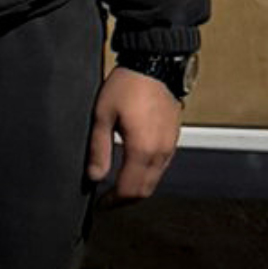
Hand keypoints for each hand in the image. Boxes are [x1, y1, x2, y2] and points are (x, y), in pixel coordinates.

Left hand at [86, 67, 181, 207]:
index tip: (100, 204)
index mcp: (142, 149)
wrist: (155, 64)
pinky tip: (133, 167)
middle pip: (145, 191)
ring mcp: (170, 145)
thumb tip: (94, 176)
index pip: (129, 190)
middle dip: (125, 200)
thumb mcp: (102, 115)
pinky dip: (147, 174)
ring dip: (137, 188)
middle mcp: (160, 152)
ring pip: (155, 180)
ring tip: (117, 186)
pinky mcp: (173, 138)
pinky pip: (161, 166)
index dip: (113, 202)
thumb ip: (98, 149)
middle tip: (107, 200)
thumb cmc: (128, 85)